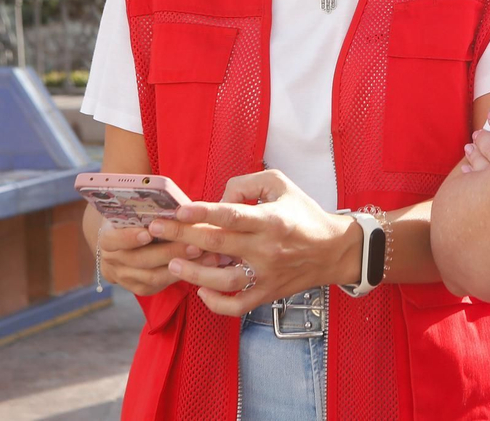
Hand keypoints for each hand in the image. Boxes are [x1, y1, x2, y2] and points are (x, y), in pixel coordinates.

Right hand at [95, 221, 202, 295]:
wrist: (123, 245)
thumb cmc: (137, 220)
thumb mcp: (135, 213)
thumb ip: (150, 212)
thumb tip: (179, 206)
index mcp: (107, 239)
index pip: (113, 239)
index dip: (129, 237)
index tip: (148, 232)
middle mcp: (113, 261)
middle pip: (140, 259)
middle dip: (169, 251)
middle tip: (194, 244)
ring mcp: (125, 278)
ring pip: (153, 276)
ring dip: (181, 265)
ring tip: (205, 255)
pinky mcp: (141, 288)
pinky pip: (161, 284)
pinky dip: (182, 274)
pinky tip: (201, 266)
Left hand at [148, 169, 360, 317]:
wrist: (333, 250)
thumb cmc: (304, 214)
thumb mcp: (282, 185)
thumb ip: (248, 183)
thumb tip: (220, 197)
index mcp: (271, 220)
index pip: (232, 215)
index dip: (203, 213)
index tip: (178, 211)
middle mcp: (267, 249)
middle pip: (218, 244)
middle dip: (182, 237)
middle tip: (156, 230)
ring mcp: (266, 275)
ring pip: (223, 280)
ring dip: (193, 273)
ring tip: (172, 264)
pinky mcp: (267, 294)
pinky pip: (237, 305)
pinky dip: (216, 303)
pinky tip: (201, 292)